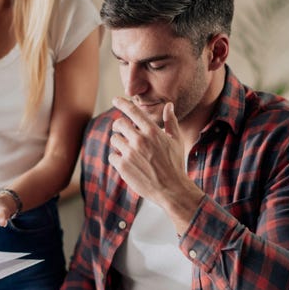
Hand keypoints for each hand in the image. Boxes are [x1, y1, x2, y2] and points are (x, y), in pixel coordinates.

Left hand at [109, 97, 202, 226]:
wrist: (172, 189)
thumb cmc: (175, 164)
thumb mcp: (176, 140)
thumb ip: (171, 121)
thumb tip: (169, 105)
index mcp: (152, 131)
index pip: (133, 111)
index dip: (122, 103)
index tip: (116, 99)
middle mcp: (139, 140)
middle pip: (119, 123)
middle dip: (119, 125)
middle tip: (121, 130)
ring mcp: (130, 153)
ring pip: (114, 139)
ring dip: (118, 142)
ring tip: (128, 150)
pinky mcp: (123, 166)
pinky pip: (112, 155)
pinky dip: (117, 158)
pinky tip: (127, 162)